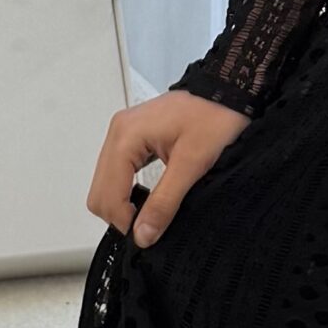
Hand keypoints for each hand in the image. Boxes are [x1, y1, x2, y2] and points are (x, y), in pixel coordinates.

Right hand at [87, 90, 250, 246]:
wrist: (229, 92)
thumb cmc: (215, 117)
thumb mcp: (192, 164)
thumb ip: (165, 202)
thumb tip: (143, 234)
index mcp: (126, 136)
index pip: (107, 194)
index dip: (124, 221)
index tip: (147, 235)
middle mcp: (118, 132)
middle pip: (99, 191)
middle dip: (120, 214)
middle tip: (149, 227)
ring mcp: (123, 133)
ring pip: (105, 183)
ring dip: (123, 203)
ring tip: (151, 213)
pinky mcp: (132, 137)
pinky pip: (117, 172)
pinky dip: (127, 190)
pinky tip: (148, 197)